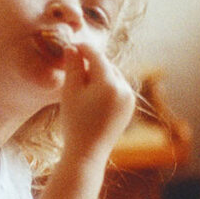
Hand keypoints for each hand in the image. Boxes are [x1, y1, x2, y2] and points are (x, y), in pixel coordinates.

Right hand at [59, 44, 135, 161]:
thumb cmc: (74, 122)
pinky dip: (106, 86)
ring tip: (82, 81)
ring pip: (113, 76)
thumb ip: (73, 67)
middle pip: (106, 66)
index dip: (83, 48)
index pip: (96, 56)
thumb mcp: (70, 92)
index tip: (72, 45)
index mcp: (109, 83)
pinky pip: (118, 88)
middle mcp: (124, 88)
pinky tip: (92, 94)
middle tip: (74, 65)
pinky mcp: (129, 107)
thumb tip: (73, 47)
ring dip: (99, 74)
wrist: (87, 153)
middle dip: (91, 63)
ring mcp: (129, 99)